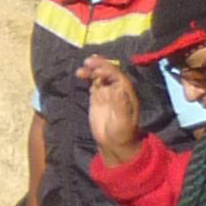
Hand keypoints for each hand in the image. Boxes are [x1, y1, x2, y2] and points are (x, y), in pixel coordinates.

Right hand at [81, 51, 143, 168]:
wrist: (115, 143)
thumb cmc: (122, 133)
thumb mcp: (123, 122)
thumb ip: (121, 106)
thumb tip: (118, 90)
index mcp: (126, 92)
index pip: (117, 76)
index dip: (108, 70)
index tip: (97, 70)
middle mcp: (117, 89)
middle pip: (108, 72)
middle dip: (99, 66)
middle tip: (88, 62)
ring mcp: (107, 92)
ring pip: (99, 76)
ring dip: (91, 70)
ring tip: (81, 70)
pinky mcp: (98, 96)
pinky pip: (92, 83)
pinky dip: (87, 77)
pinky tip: (80, 74)